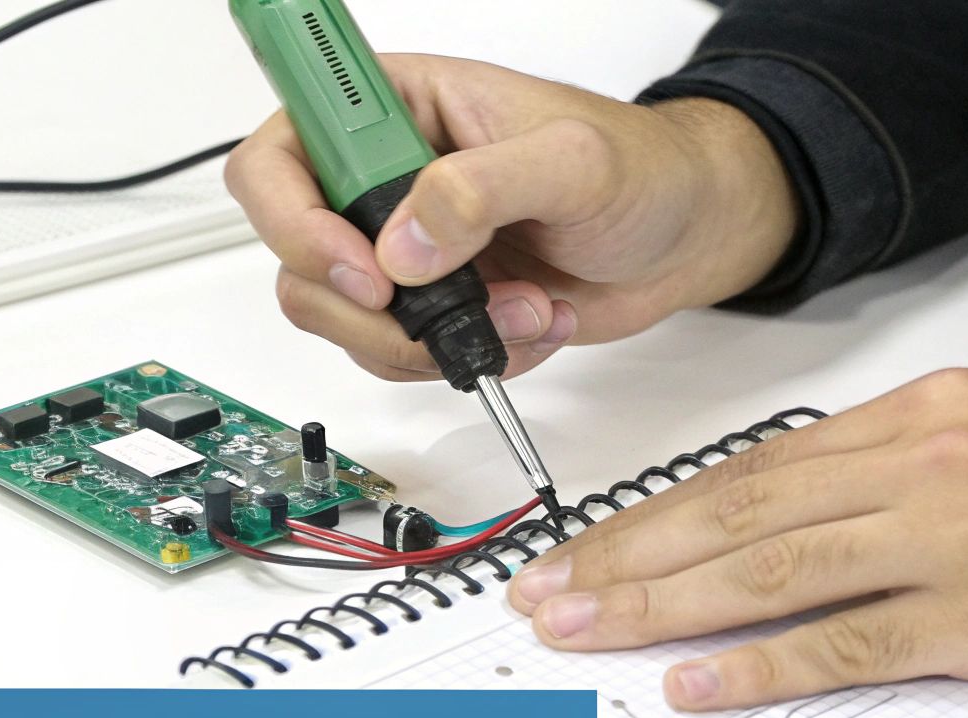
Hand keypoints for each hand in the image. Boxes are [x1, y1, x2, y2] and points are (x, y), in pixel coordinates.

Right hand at [225, 55, 797, 381]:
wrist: (684, 234)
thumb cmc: (641, 168)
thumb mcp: (572, 159)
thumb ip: (480, 189)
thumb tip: (404, 245)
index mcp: (398, 108)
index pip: (283, 151)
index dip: (297, 218)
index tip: (367, 269)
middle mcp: (384, 178)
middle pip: (296, 252)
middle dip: (370, 306)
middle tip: (438, 312)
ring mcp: (405, 249)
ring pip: (342, 318)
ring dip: (430, 340)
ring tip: (521, 312)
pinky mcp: (433, 306)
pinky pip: (400, 356)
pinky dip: (465, 359)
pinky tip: (528, 326)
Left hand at [507, 369, 967, 709]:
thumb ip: (893, 469)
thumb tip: (792, 512)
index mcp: (920, 412)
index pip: (754, 467)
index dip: (658, 511)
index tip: (590, 544)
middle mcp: (920, 460)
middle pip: (738, 513)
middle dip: (627, 556)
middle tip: (546, 593)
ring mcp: (948, 536)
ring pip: (771, 571)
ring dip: (662, 605)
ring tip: (584, 631)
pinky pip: (847, 642)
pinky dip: (764, 664)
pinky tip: (697, 679)